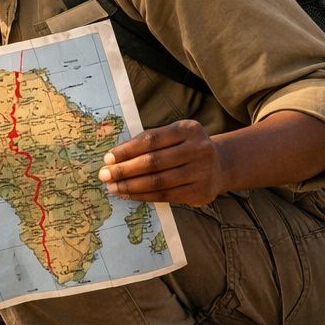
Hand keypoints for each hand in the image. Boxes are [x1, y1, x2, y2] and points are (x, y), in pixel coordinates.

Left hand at [99, 119, 228, 206]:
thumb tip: (114, 157)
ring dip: (131, 185)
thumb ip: (149, 141)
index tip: (108, 158)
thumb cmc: (185, 148)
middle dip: (125, 169)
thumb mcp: (173, 136)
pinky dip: (143, 195)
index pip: (152, 139)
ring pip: (158, 181)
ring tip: (113, 187)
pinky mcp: (200, 192)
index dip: (127, 150)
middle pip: (154, 162)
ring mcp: (202, 172)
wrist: (219, 166)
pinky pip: (165, 195)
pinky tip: (129, 194)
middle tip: (105, 175)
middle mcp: (199, 149)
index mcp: (189, 129)